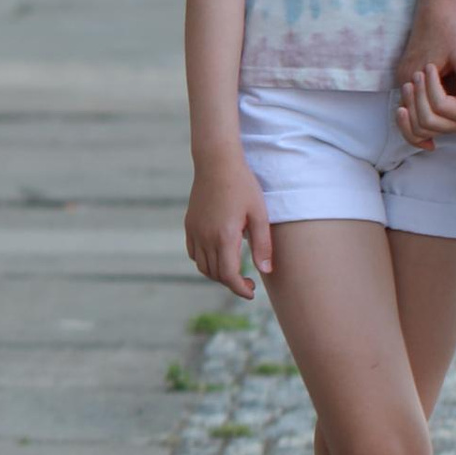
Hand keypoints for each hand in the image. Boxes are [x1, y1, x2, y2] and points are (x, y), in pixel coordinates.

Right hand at [184, 154, 271, 295]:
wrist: (216, 162)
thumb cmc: (242, 186)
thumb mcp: (259, 214)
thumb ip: (262, 245)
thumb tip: (265, 271)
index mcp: (224, 236)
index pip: (228, 276)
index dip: (240, 289)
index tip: (251, 292)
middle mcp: (205, 237)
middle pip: (215, 274)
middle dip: (231, 283)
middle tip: (248, 282)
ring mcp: (195, 230)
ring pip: (202, 266)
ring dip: (217, 274)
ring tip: (234, 270)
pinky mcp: (190, 224)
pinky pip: (193, 252)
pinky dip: (204, 261)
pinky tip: (218, 255)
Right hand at [395, 0, 455, 149]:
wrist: (439, 1)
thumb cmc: (454, 27)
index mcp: (414, 75)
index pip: (419, 115)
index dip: (425, 132)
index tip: (432, 146)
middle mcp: (403, 76)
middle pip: (411, 113)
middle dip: (425, 126)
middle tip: (434, 140)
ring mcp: (403, 71)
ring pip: (410, 105)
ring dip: (425, 115)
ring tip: (433, 134)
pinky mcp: (408, 67)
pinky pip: (412, 96)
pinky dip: (421, 106)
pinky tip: (434, 115)